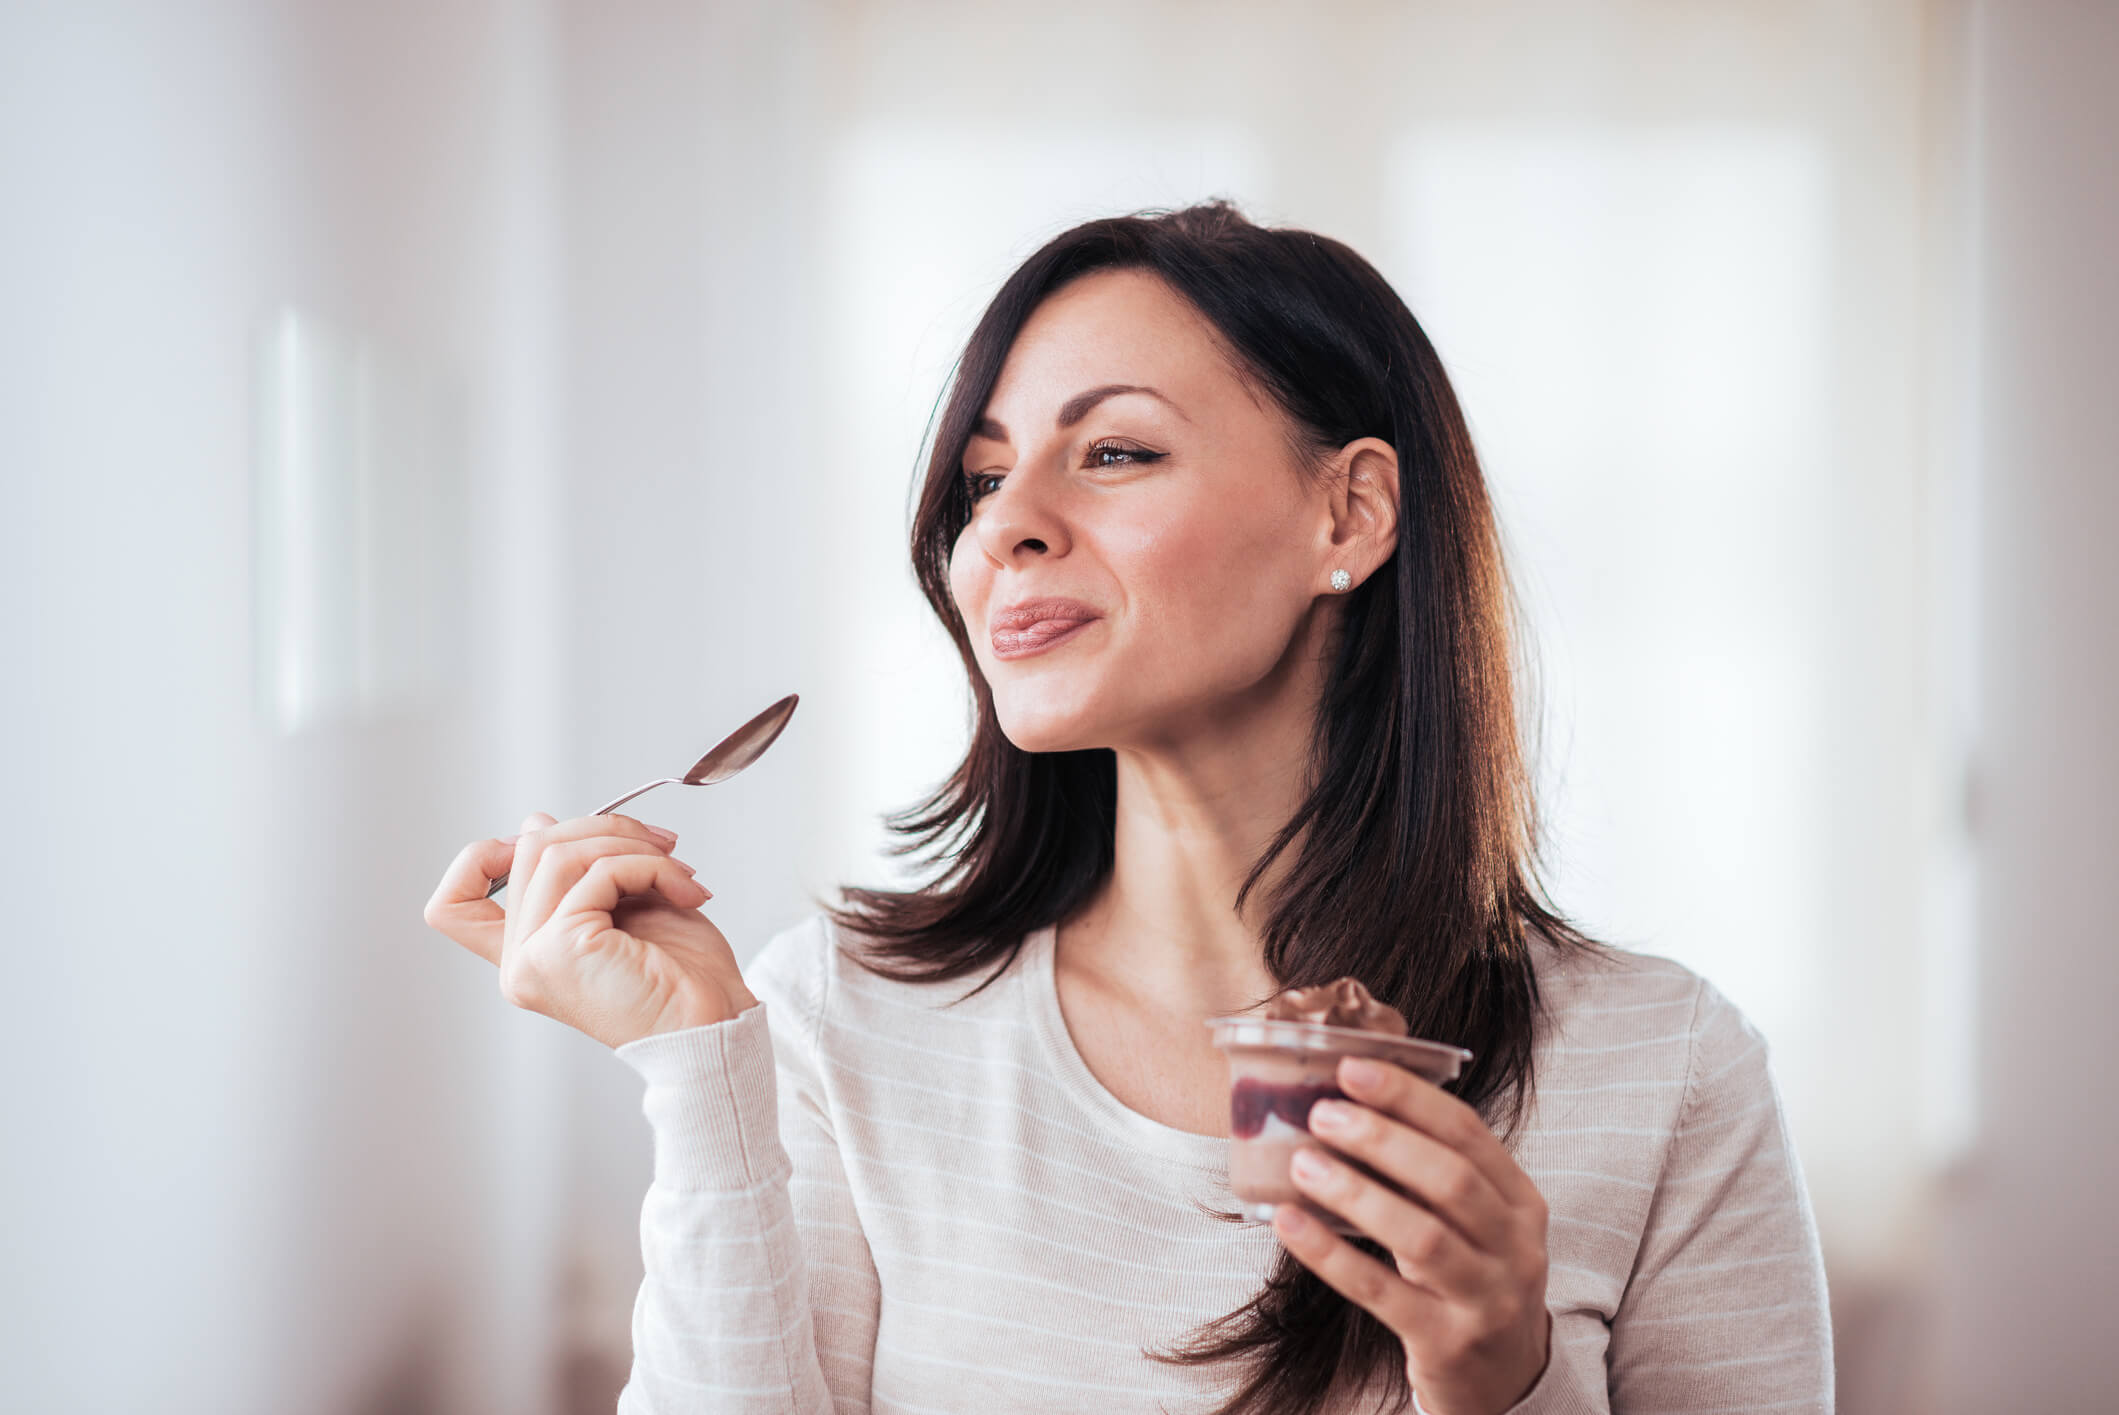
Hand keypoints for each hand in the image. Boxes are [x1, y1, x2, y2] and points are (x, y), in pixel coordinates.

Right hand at [423, 811, 756, 1049]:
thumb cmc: (682, 973)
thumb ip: (576, 872)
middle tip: (661, 844)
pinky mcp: (560, 950)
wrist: (718, 1022)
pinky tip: (684, 891)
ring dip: (631, 843)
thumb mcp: (622, 904)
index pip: (451, 906)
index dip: (484, 857)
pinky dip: (650, 866)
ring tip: (678, 869)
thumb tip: (537, 822)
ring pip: (558, 852)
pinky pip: (599, 872)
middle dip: (603, 827)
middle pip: (526, 849)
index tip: (553, 840)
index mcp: (526, 955)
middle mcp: (519, 964)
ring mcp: (533, 960)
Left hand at [1272, 1055, 1551, 1414]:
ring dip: (1357, 1192)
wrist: (1506, 1381)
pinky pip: (1381, 1291)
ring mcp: (1485, 1299)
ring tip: (1303, 1161)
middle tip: (1322, 1112)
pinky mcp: (1447, 1342)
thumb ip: (1432, 1173)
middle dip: (1383, 1138)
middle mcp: (1514, 1248)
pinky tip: (1289, 1222)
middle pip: (1450, 1178)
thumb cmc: (1472, 1280)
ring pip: (1422, 1235)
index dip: (1409, 1097)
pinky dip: (1330, 1254)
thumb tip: (1350, 1106)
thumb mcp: (1476, 1224)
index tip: (1351, 1067)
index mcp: (1521, 1202)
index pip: (1468, 1133)